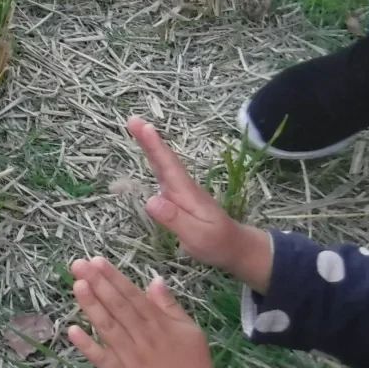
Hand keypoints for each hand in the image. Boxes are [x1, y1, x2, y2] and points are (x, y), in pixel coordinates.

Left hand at [68, 257, 230, 367]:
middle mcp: (142, 336)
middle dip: (97, 284)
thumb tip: (155, 279)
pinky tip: (72, 330)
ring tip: (77, 286)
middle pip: (117, 307)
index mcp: (159, 324)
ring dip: (91, 306)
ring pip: (107, 327)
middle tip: (78, 265)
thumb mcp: (189, 329)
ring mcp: (130, 356)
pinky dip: (87, 345)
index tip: (96, 261)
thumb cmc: (193, 362)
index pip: (132, 296)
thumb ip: (169, 305)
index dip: (114, 278)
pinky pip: (101, 359)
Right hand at [130, 118, 272, 290]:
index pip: (169, 166)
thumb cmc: (218, 244)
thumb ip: (175, 219)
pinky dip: (154, 159)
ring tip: (136, 128)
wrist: (236, 248)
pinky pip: (163, 174)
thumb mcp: (197, 237)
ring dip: (150, 146)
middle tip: (132, 119)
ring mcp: (181, 192)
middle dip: (148, 139)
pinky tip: (149, 155)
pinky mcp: (178, 198)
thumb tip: (150, 199)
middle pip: (164, 159)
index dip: (155, 146)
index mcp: (187, 193)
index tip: (143, 126)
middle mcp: (183, 188)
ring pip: (163, 164)